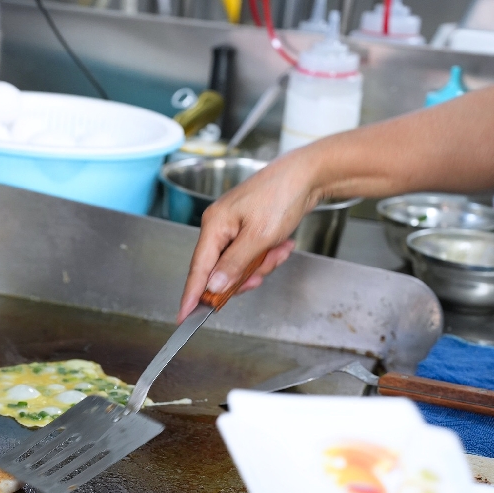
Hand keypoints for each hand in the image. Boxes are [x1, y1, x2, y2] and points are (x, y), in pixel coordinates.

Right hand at [176, 150, 321, 322]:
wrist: (309, 174)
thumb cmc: (282, 195)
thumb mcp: (259, 237)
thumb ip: (234, 265)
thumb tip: (214, 286)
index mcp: (215, 225)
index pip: (198, 269)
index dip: (191, 295)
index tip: (184, 317)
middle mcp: (219, 226)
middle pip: (220, 270)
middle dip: (244, 275)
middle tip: (261, 275)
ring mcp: (234, 227)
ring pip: (239, 264)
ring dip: (262, 263)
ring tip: (279, 250)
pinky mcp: (248, 228)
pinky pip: (252, 254)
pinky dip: (268, 254)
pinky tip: (282, 244)